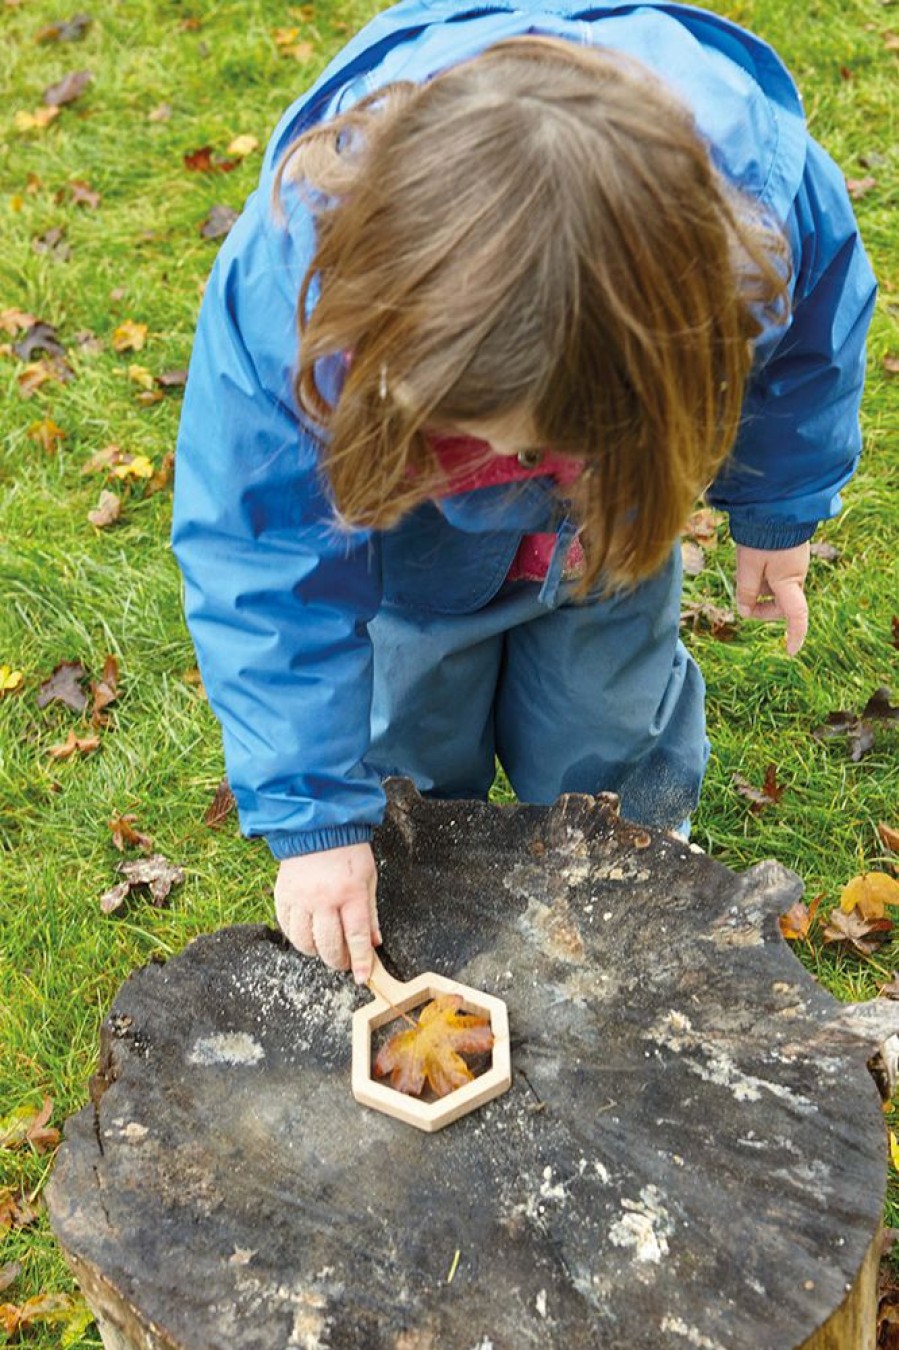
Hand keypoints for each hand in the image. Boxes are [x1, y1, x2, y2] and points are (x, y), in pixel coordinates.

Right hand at [274, 843, 380, 982]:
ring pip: (305, 941)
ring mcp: (301, 898)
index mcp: (351, 894)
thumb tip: (374, 943)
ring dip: (316, 952)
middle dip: (338, 961)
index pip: (356, 937)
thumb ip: (371, 913)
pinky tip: (306, 934)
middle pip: (329, 945)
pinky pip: (286, 927)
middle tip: (343, 962)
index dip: (360, 961)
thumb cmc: (348, 852)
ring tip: (324, 948)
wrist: (317, 827)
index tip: (362, 978)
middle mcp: (324, 899)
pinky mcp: (283, 895)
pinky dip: (297, 937)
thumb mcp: (369, 879)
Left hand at [734, 542, 810, 655]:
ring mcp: (795, 566)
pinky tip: (751, 564)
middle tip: (745, 605)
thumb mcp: (748, 565)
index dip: (795, 635)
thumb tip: (746, 612)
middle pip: (782, 605)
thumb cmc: (762, 535)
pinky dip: (763, 578)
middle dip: (763, 609)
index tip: (790, 650)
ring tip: (744, 572)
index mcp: (789, 580)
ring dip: (761, 591)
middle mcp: (796, 575)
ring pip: (777, 590)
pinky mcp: (790, 557)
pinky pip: (776, 577)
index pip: (797, 615)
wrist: (775, 505)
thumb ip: (747, 591)